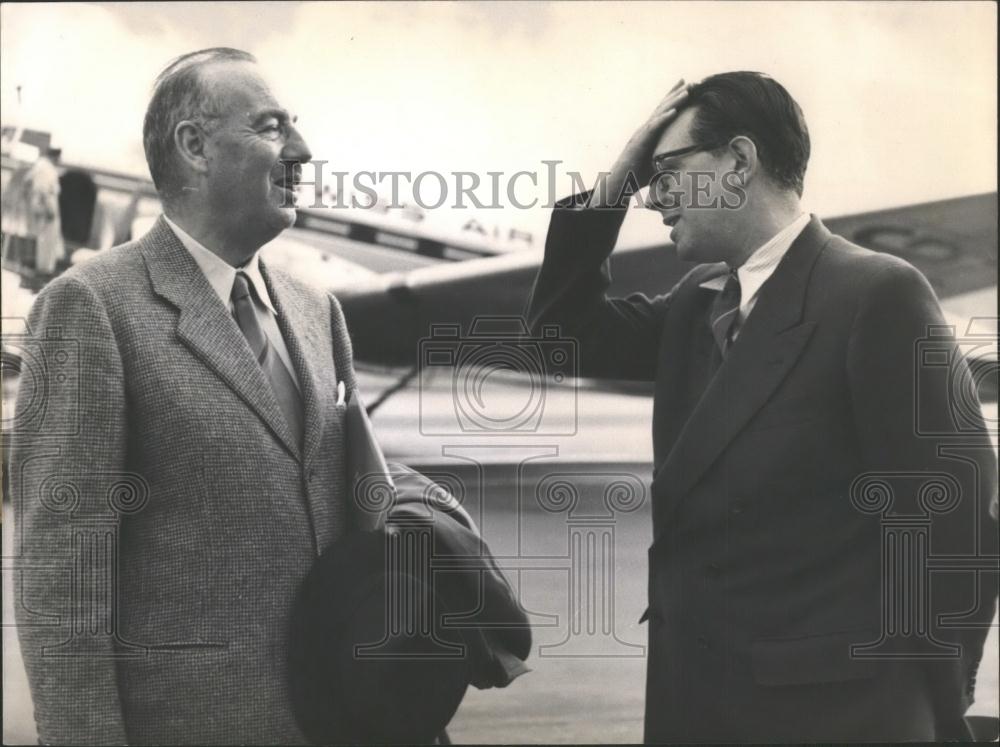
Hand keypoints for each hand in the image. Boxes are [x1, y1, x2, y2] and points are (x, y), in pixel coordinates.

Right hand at [590, 80, 690, 207]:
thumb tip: (686, 163)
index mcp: (649, 133)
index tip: (686, 87)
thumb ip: (668, 159)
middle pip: (662, 108)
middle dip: (676, 94)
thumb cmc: (636, 176)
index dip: (674, 98)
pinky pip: (653, 128)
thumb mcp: (657, 165)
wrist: (619, 184)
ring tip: (686, 91)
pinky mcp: (639, 142)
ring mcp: (641, 135)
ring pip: (659, 114)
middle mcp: (645, 130)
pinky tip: (674, 111)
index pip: (663, 112)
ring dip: (673, 102)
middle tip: (691, 83)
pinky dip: (664, 119)